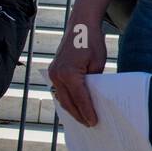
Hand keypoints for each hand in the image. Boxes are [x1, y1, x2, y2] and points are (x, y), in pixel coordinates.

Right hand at [48, 12, 106, 126]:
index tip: (94, 122)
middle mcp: (57, 75)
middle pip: (68, 102)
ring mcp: (53, 73)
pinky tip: (75, 106)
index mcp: (69, 74)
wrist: (80, 26)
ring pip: (61, 98)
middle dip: (79, 114)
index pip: (80, 98)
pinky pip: (59, 90)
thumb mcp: (98, 64)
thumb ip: (94, 82)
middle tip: (90, 125)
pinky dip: (67, 99)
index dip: (87, 112)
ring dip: (71, 109)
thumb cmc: (92, 42)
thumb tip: (95, 98)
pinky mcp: (53, 71)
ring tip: (83, 119)